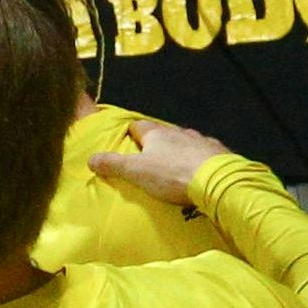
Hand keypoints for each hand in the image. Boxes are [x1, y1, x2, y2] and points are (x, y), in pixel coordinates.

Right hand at [85, 118, 229, 204]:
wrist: (216, 180)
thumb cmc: (172, 174)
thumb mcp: (136, 171)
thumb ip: (113, 165)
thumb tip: (89, 158)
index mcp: (156, 133)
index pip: (137, 126)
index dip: (129, 134)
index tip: (124, 145)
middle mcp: (178, 132)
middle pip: (162, 134)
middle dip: (155, 144)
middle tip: (147, 160)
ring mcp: (200, 141)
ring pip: (184, 142)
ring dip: (178, 151)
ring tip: (173, 167)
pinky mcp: (217, 152)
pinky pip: (203, 153)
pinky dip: (197, 159)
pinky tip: (197, 171)